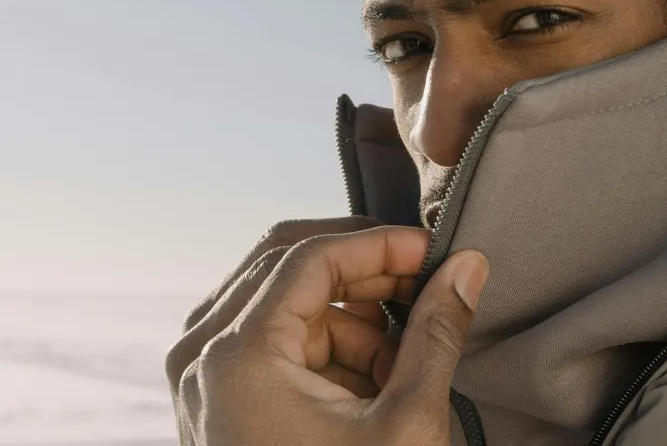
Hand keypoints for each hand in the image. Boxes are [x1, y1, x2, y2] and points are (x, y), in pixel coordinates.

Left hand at [165, 218, 489, 444]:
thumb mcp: (406, 421)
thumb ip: (437, 333)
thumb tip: (465, 269)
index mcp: (237, 358)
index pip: (310, 257)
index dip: (380, 244)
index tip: (432, 251)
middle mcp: (202, 359)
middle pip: (285, 266)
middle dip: (364, 274)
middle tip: (424, 288)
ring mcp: (201, 381)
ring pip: (280, 302)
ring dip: (347, 315)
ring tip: (401, 359)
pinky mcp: (216, 401)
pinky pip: (272, 341)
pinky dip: (325, 347)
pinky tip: (373, 382)